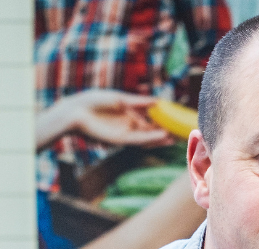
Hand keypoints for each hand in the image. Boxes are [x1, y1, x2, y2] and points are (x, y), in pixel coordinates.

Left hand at [36, 89, 171, 148]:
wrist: (76, 112)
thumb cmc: (94, 102)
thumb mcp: (120, 99)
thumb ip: (139, 102)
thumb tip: (158, 101)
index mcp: (129, 113)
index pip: (150, 118)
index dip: (163, 119)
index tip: (177, 119)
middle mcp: (129, 124)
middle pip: (151, 130)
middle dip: (165, 132)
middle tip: (182, 133)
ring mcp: (125, 132)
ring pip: (147, 137)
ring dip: (161, 138)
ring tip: (176, 138)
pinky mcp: (119, 139)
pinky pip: (139, 139)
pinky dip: (151, 138)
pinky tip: (163, 135)